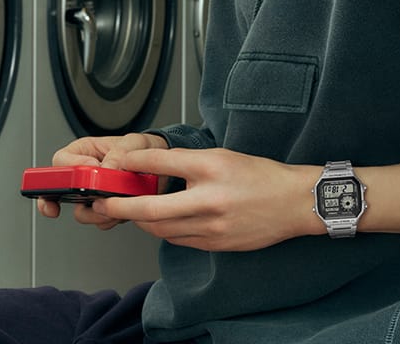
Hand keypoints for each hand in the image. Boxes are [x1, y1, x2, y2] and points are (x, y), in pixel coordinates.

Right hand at [36, 133, 168, 228]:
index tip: (86, 177)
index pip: (61, 162)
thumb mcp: (135, 143)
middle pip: (64, 193)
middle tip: (97, 202)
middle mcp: (84, 174)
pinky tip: (126, 207)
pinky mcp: (106, 209)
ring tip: (121, 200)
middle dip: (80, 202)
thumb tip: (107, 169)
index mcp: (84, 151)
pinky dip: (114, 217)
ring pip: (83, 212)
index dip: (69, 171)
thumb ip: (119, 152)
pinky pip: (101, 220)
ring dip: (102, 211)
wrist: (162, 168)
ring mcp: (93, 194)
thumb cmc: (144, 149)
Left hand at [90, 147, 321, 250]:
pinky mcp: (216, 244)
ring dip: (140, 222)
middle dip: (122, 207)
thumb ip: (191, 164)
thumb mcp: (225, 156)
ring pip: (162, 229)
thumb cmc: (262, 175)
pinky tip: (159, 222)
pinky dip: (163, 231)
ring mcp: (213, 226)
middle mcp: (210, 198)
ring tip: (128, 212)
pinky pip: (179, 240)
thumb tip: (157, 169)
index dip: (135, 161)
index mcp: (213, 167)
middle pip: (152, 208)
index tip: (120, 161)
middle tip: (104, 203)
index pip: (163, 161)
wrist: (294, 202)